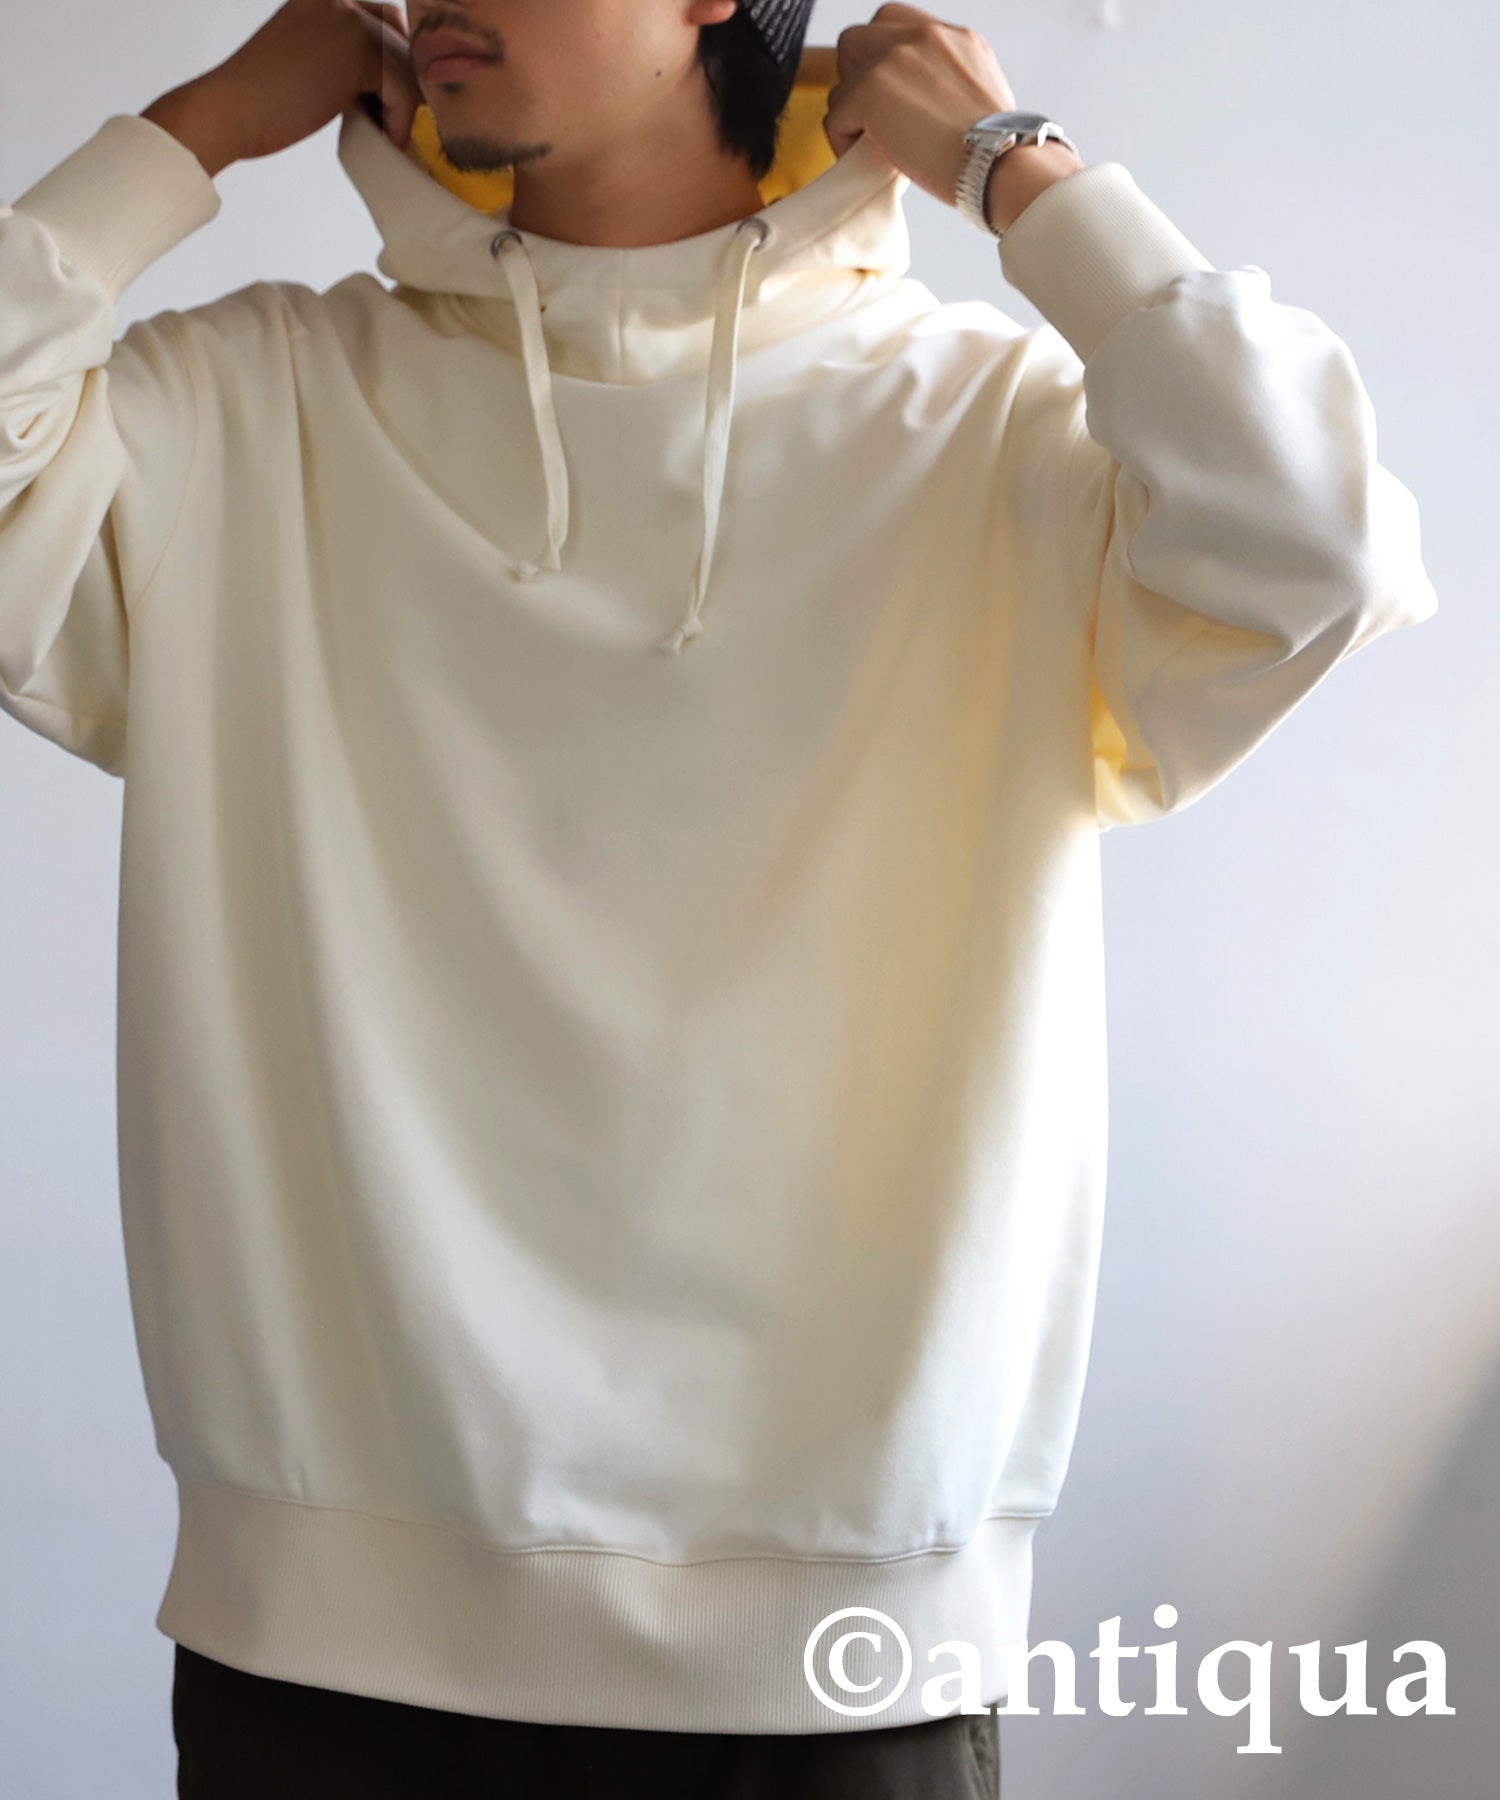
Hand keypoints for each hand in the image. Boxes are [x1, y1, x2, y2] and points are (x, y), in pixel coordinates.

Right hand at [142, 0, 422, 175]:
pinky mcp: (357, 50)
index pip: (385, 20)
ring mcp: (348, 19)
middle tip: (394, 121)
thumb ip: (342, 56)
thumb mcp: (309, 61)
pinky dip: (398, 118)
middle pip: (401, 39)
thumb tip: (386, 80)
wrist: (229, 110)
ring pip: (406, 65)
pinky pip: (402, 87)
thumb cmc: (263, 99)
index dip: (394, 63)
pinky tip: (385, 137)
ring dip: (404, 105)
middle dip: (405, 83)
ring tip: (386, 133)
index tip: (390, 101)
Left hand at [823, 2, 1079, 218]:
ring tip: (874, 144)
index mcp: (953, 36)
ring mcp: (894, 58)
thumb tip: (917, 104)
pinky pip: (836, 116)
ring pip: (843, 79)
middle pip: (858, 41)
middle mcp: (923, 36)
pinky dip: (845, 142)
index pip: (895, 24)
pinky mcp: (871, 90)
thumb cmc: (999, 147)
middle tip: (874, 120)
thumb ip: (946, 81)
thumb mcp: (981, 93)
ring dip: (851, 113)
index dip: (882, 60)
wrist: (1003, 160)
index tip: (891, 96)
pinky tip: (869, 159)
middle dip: (858, 80)